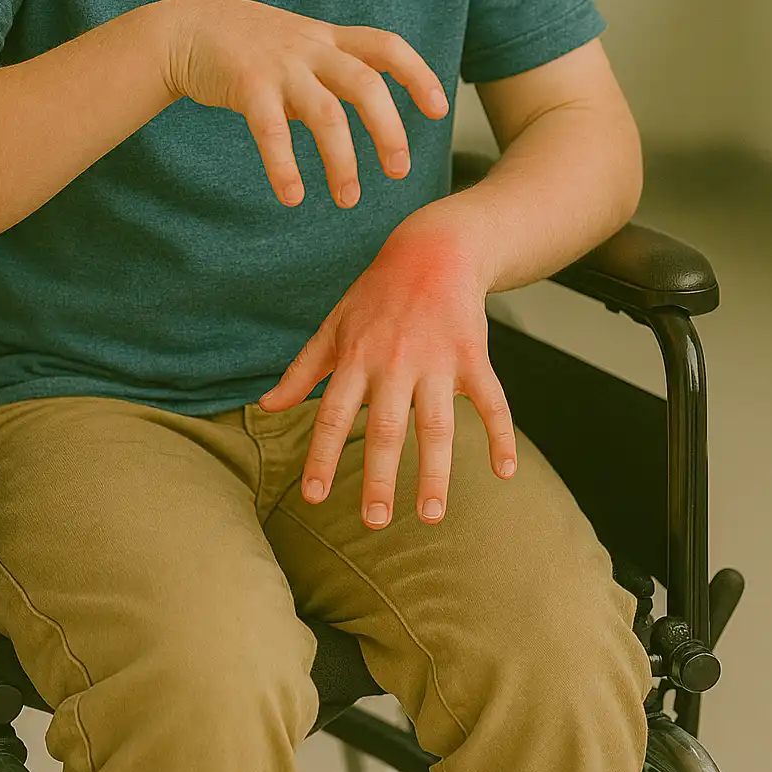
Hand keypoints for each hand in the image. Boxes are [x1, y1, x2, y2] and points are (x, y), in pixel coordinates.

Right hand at [162, 0, 448, 206]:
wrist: (187, 29)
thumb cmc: (249, 45)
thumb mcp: (298, 47)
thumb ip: (329, 75)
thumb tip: (358, 122)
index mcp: (328, 39)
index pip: (386, 46)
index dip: (418, 74)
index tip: (439, 109)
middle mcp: (311, 48)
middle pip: (365, 84)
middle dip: (388, 129)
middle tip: (398, 171)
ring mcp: (280, 65)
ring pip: (326, 114)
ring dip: (342, 160)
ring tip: (348, 198)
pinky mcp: (246, 85)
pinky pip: (272, 131)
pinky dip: (284, 166)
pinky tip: (292, 196)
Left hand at [258, 204, 517, 527]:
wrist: (432, 250)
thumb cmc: (376, 294)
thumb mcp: (334, 326)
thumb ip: (303, 370)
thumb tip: (266, 406)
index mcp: (356, 357)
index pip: (332, 414)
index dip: (321, 455)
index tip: (314, 497)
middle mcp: (394, 361)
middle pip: (384, 427)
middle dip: (378, 476)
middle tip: (374, 522)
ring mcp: (437, 360)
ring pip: (436, 424)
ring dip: (434, 471)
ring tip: (429, 515)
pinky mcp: (472, 356)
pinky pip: (491, 401)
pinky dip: (501, 435)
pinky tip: (505, 471)